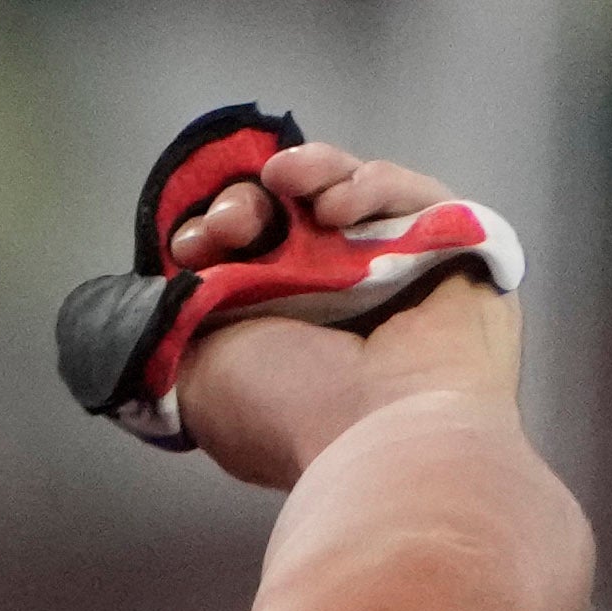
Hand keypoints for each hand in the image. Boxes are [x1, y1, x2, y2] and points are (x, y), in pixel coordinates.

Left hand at [170, 140, 519, 490]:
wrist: (377, 436)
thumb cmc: (286, 412)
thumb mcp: (193, 370)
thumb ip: (174, 325)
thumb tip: (155, 294)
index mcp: (277, 331)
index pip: (244, 256)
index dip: (213, 234)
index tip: (191, 245)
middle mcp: (339, 302)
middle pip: (292, 216)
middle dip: (252, 202)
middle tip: (235, 221)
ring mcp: (399, 274)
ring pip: (351, 194)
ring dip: (310, 173)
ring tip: (283, 182)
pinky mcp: (455, 248)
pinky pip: (416, 193)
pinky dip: (372, 185)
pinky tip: (337, 205)